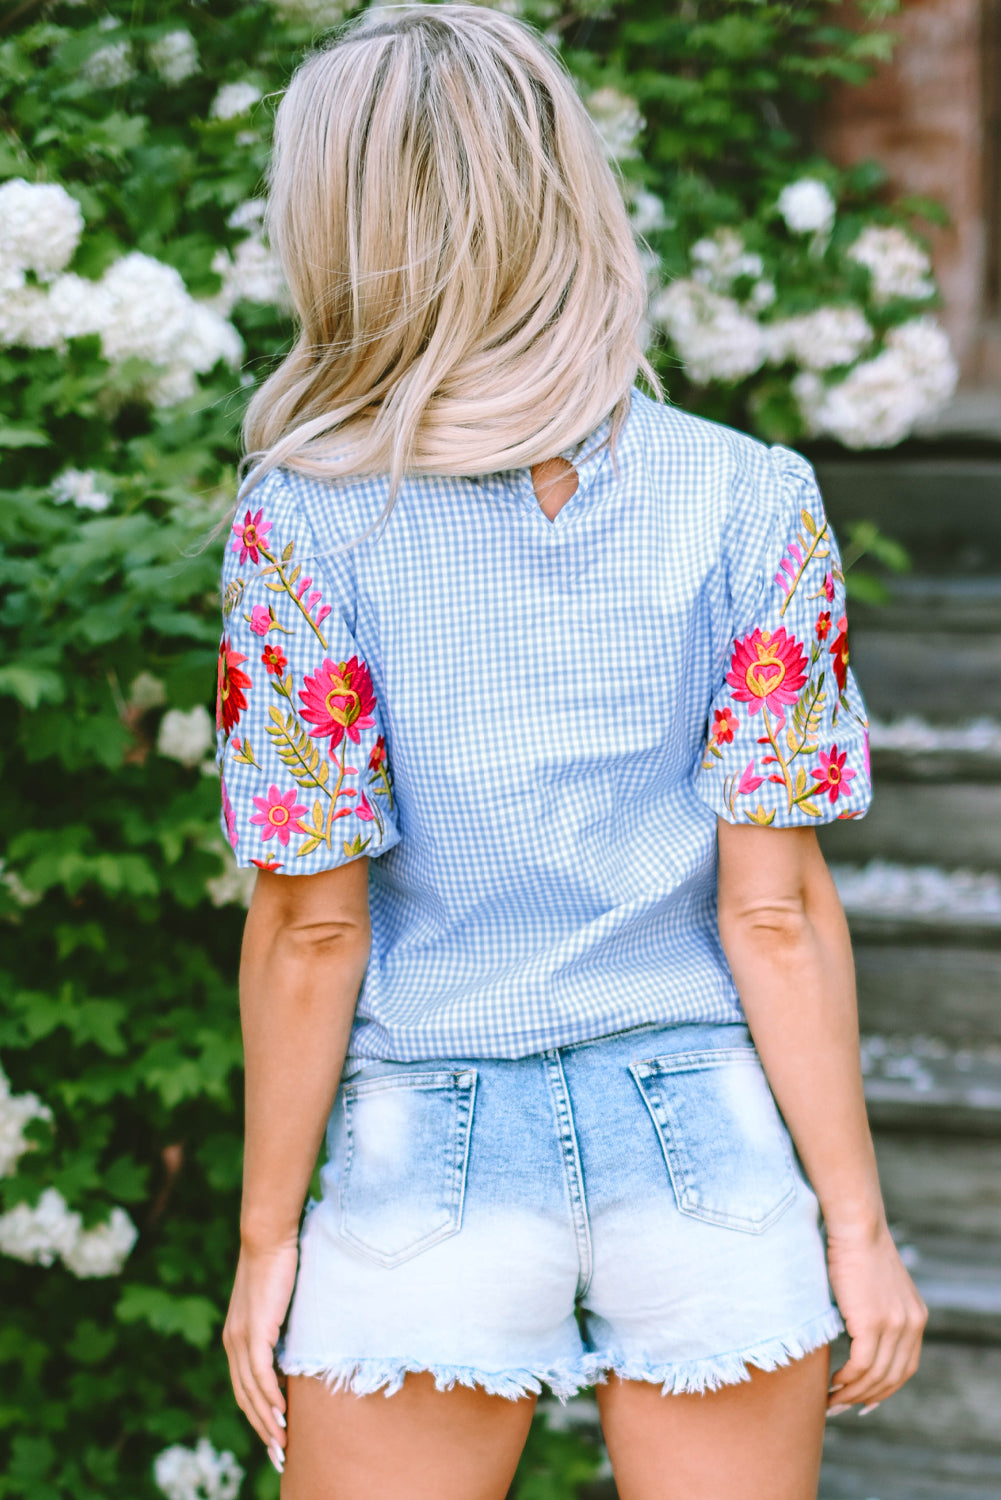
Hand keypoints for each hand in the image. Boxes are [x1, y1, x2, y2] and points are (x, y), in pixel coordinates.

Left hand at [223, 1237, 298, 1466]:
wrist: (268, 1237)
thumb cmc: (278, 1263)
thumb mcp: (277, 1303)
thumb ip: (279, 1326)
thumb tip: (295, 1345)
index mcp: (236, 1337)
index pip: (244, 1387)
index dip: (257, 1415)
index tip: (273, 1437)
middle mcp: (233, 1342)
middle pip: (244, 1398)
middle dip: (261, 1429)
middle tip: (278, 1456)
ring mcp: (241, 1338)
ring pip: (252, 1392)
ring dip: (267, 1422)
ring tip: (282, 1446)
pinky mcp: (254, 1331)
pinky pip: (260, 1374)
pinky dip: (270, 1398)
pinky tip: (282, 1415)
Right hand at [825, 1218, 926, 1414]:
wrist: (857, 1227)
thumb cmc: (857, 1250)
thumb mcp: (878, 1288)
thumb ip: (878, 1312)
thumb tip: (858, 1337)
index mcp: (916, 1317)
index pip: (905, 1367)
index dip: (885, 1389)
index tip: (864, 1401)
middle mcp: (911, 1325)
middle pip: (893, 1377)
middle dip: (867, 1397)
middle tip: (842, 1407)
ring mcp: (894, 1325)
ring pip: (876, 1375)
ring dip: (853, 1393)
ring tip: (832, 1400)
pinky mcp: (873, 1322)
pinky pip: (863, 1364)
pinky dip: (848, 1378)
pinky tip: (835, 1382)